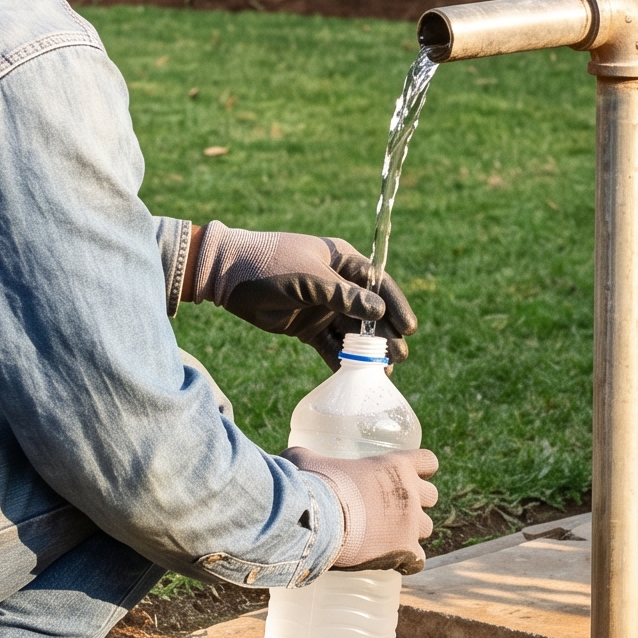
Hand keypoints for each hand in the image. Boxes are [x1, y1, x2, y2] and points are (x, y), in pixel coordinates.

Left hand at [184, 223, 417, 366]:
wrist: (227, 276)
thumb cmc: (271, 264)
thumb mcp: (310, 278)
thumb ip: (344, 296)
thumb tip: (378, 312)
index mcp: (343, 261)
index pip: (378, 284)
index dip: (395, 305)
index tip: (410, 328)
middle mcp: (337, 285)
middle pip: (369, 312)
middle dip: (385, 334)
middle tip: (399, 357)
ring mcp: (322, 307)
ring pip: (352, 332)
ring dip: (367, 351)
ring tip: (384, 372)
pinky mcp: (306, 327)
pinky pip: (330, 345)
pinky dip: (342, 360)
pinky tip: (355, 376)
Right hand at [287, 445, 438, 573]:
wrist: (317, 520)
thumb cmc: (312, 485)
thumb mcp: (306, 461)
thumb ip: (306, 457)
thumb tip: (288, 458)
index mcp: (395, 465)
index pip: (428, 461)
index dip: (422, 469)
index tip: (409, 476)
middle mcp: (410, 492)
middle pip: (432, 496)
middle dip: (416, 503)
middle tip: (393, 510)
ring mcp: (410, 523)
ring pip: (426, 529)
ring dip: (411, 532)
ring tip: (389, 538)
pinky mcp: (405, 551)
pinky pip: (418, 560)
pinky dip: (407, 562)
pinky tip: (393, 562)